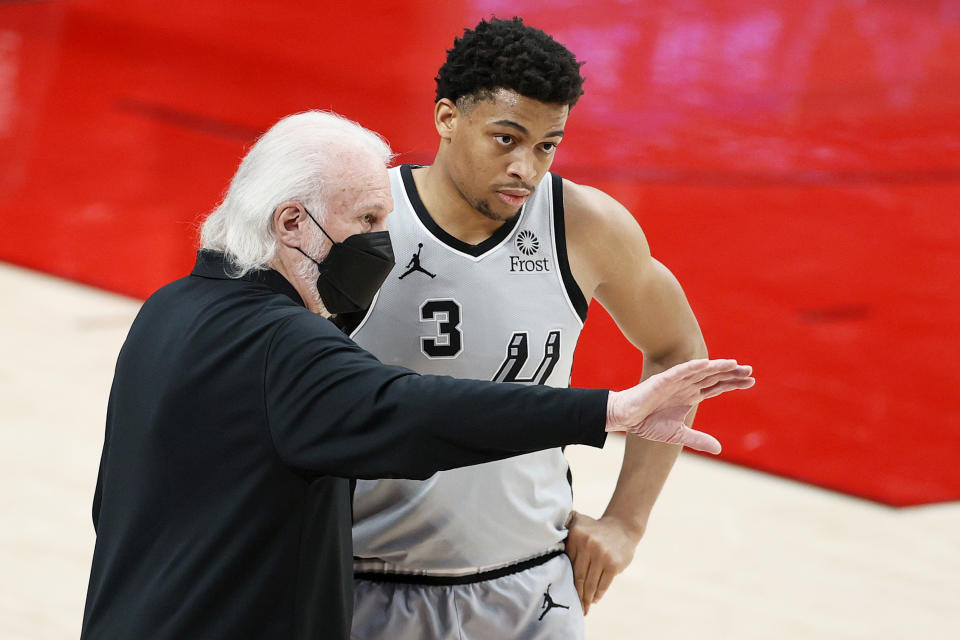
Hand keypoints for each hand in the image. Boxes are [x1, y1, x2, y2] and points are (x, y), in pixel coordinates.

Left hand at [565, 511, 638, 614]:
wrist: (622, 526)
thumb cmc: (596, 529)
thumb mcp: (578, 521)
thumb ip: (563, 527)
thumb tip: (549, 543)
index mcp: (576, 535)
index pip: (568, 563)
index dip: (566, 579)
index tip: (562, 591)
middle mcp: (587, 544)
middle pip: (579, 576)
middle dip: (576, 593)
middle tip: (574, 605)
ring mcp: (601, 555)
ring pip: (591, 583)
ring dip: (587, 597)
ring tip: (584, 605)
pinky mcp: (613, 564)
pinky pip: (603, 584)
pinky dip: (598, 594)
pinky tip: (595, 599)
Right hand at [606, 358, 753, 453]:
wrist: (626, 418)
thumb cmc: (648, 423)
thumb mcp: (678, 435)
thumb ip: (699, 439)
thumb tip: (719, 449)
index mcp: (691, 396)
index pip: (717, 387)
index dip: (733, 383)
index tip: (751, 381)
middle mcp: (686, 386)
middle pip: (713, 376)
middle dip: (731, 373)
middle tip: (750, 370)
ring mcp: (675, 381)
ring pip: (700, 371)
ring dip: (716, 367)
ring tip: (734, 364)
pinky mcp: (662, 380)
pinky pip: (679, 371)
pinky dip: (692, 367)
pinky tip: (705, 363)